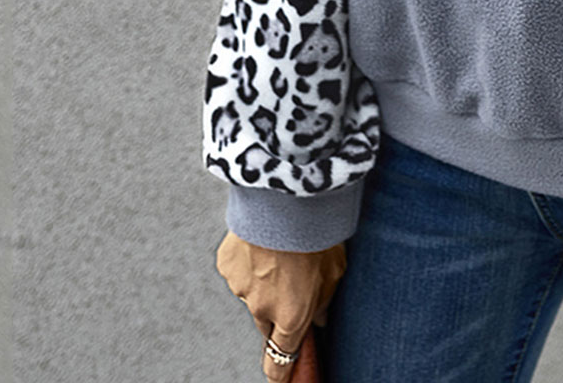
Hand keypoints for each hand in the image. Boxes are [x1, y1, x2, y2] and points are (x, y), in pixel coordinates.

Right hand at [216, 230, 347, 381]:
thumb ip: (325, 300)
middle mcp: (263, 309)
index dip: (281, 374)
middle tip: (293, 281)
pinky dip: (250, 261)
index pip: (280, 362)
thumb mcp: (335, 269)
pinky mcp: (228, 267)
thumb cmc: (316, 231)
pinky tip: (264, 241)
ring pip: (253, 294)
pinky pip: (240, 271)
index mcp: (292, 316)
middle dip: (279, 311)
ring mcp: (242, 289)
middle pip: (268, 324)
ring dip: (265, 281)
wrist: (286, 198)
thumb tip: (320, 318)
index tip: (282, 378)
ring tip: (282, 250)